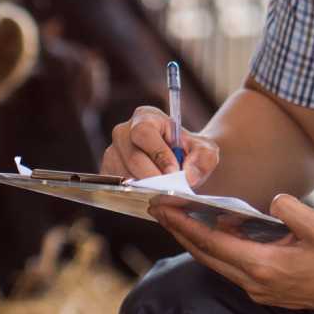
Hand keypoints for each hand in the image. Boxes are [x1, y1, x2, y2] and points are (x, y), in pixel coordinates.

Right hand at [104, 106, 220, 187]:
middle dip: (153, 177)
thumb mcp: (206, 152)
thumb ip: (203, 160)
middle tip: (170, 190)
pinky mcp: (107, 173)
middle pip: (132, 157)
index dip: (158, 154)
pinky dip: (135, 195)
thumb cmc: (190, 154)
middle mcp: (123, 132)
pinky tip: (151, 196)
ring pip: (123, 175)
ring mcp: (112, 153)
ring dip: (145, 189)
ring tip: (164, 193)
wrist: (181, 167)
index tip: (174, 173)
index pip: (144, 132)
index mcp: (145, 117)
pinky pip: (118, 187)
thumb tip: (188, 175)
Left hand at [151, 192, 313, 312]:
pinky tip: (217, 232)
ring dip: (197, 241)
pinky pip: (231, 267)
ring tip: (181, 218)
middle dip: (180, 231)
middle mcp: (253, 281)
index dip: (183, 224)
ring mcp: (257, 289)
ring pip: (216, 262)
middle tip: (160, 209)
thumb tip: (272, 202)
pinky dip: (218, 248)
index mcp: (262, 265)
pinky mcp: (264, 290)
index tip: (162, 208)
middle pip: (205, 254)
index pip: (210, 242)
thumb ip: (291, 211)